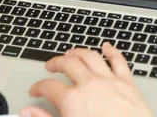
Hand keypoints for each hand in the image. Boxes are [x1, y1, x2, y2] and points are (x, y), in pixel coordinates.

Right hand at [20, 43, 152, 116]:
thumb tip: (29, 113)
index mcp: (73, 100)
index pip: (48, 87)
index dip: (39, 87)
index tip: (36, 90)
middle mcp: (90, 86)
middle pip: (68, 64)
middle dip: (56, 63)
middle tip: (51, 66)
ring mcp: (109, 82)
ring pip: (91, 57)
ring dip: (79, 52)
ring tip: (71, 53)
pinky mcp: (127, 84)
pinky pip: (118, 61)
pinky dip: (112, 51)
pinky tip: (106, 47)